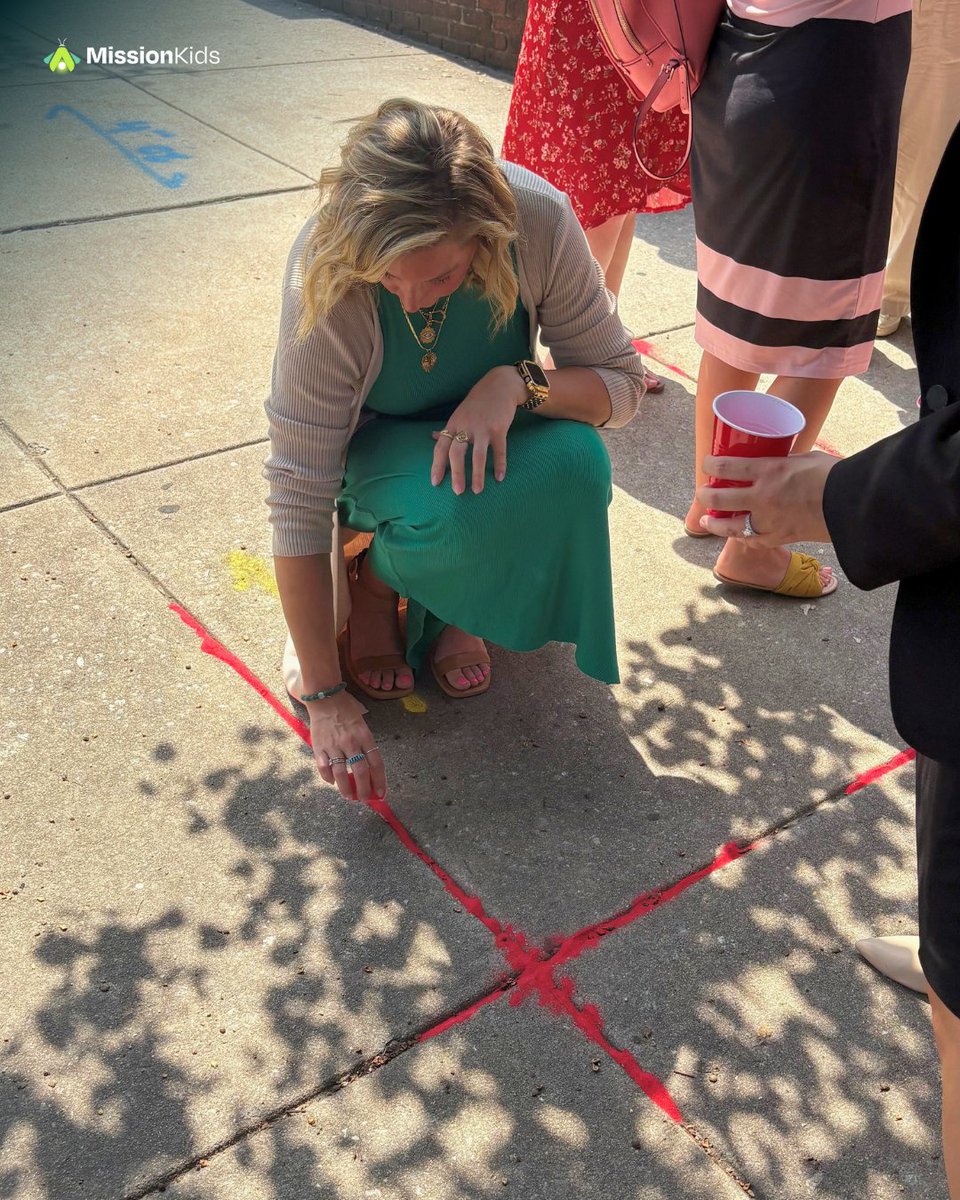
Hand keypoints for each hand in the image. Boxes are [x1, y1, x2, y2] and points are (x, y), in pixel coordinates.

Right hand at [304, 689, 385, 800]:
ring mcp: (334, 745)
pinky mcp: (319, 747)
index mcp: (365, 736)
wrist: (325, 698)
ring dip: (346, 789)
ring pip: (341, 774)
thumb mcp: (362, 725)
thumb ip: (365, 744)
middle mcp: (351, 742)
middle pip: (361, 772)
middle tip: (365, 799)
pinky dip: (328, 778)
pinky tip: (332, 782)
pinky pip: (324, 767)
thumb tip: (369, 769)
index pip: (376, 763)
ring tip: (349, 797)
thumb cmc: (346, 710)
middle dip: (364, 790)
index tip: (381, 793)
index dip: (380, 781)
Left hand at [431, 365, 524, 493]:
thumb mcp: (459, 413)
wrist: (500, 385)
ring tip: (477, 491)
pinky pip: (499, 449)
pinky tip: (499, 477)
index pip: (441, 447)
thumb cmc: (477, 403)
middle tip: (458, 492)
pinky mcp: (499, 428)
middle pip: (457, 452)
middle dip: (456, 473)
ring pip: (478, 454)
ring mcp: (483, 427)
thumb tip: (432, 436)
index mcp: (454, 424)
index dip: (437, 465)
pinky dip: (500, 464)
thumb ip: (448, 428)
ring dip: (477, 474)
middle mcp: (466, 426)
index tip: (435, 482)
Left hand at [696, 452, 839, 545]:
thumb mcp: (805, 458)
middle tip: (702, 492)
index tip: (706, 463)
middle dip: (705, 495)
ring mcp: (768, 520)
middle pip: (720, 498)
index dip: (710, 465)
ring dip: (715, 522)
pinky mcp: (779, 537)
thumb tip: (775, 461)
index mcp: (769, 471)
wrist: (853, 504)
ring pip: (730, 526)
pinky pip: (752, 540)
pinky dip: (742, 537)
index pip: (728, 467)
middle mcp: (762, 497)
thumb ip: (784, 462)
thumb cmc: (834, 475)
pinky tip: (735, 535)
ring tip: (706, 519)